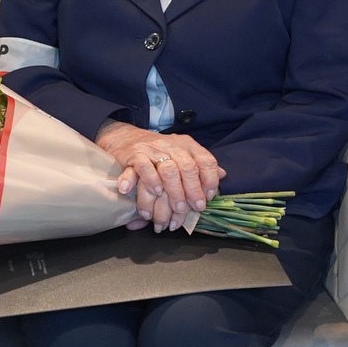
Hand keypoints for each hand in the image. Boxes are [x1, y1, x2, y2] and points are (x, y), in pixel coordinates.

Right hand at [95, 121, 223, 228]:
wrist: (125, 137)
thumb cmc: (158, 152)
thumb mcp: (182, 154)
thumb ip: (201, 165)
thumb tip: (222, 175)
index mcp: (188, 146)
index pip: (206, 160)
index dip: (210, 180)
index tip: (209, 198)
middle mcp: (172, 145)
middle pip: (188, 167)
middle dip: (193, 191)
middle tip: (194, 209)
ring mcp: (153, 149)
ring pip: (168, 170)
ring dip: (174, 191)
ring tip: (176, 208)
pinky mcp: (134, 154)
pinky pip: (143, 167)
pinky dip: (149, 181)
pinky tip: (154, 192)